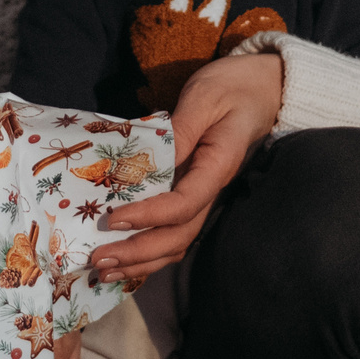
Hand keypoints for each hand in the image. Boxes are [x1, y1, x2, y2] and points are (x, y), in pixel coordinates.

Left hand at [96, 50, 281, 280]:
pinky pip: (174, 231)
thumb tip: (148, 158)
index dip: (148, 217)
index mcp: (217, 166)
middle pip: (179, 236)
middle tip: (97, 259)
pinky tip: (124, 260)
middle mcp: (212, 189)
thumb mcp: (204, 97)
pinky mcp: (193, 194)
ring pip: (177, 242)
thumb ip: (179, 129)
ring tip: (104, 271)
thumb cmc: (233, 87)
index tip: (113, 219)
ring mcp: (203, 195)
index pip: (184, 204)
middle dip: (138, 253)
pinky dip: (149, 251)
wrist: (262, 89)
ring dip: (141, 262)